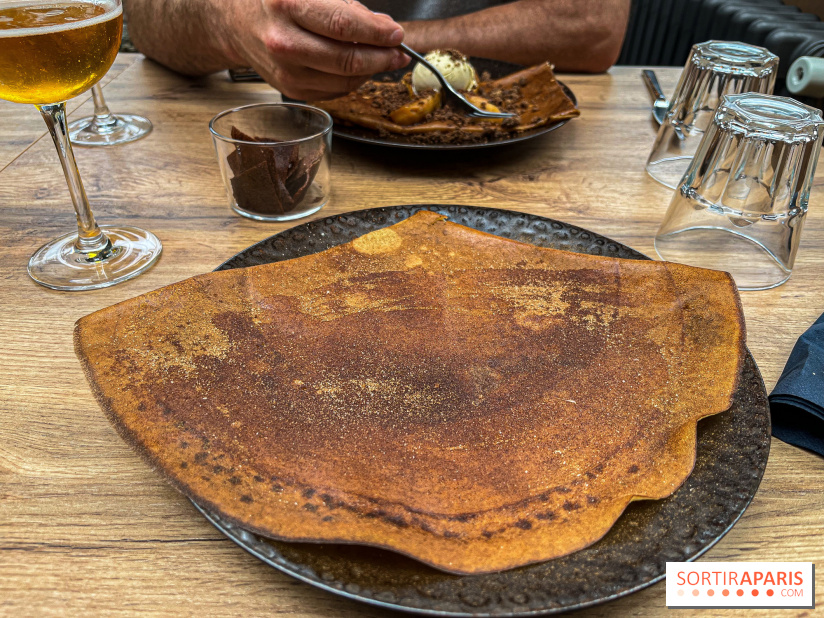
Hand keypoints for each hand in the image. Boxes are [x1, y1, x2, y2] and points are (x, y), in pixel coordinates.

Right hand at [219, 0, 409, 99]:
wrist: (239, 22)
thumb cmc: (276, 1)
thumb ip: (346, 5)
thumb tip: (383, 25)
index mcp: (287, 4)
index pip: (343, 25)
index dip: (376, 32)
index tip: (396, 33)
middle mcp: (284, 41)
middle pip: (346, 60)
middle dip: (381, 57)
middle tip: (398, 52)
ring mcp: (286, 71)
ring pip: (344, 80)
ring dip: (370, 71)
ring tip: (381, 57)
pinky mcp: (291, 89)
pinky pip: (334, 91)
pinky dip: (352, 80)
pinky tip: (356, 67)